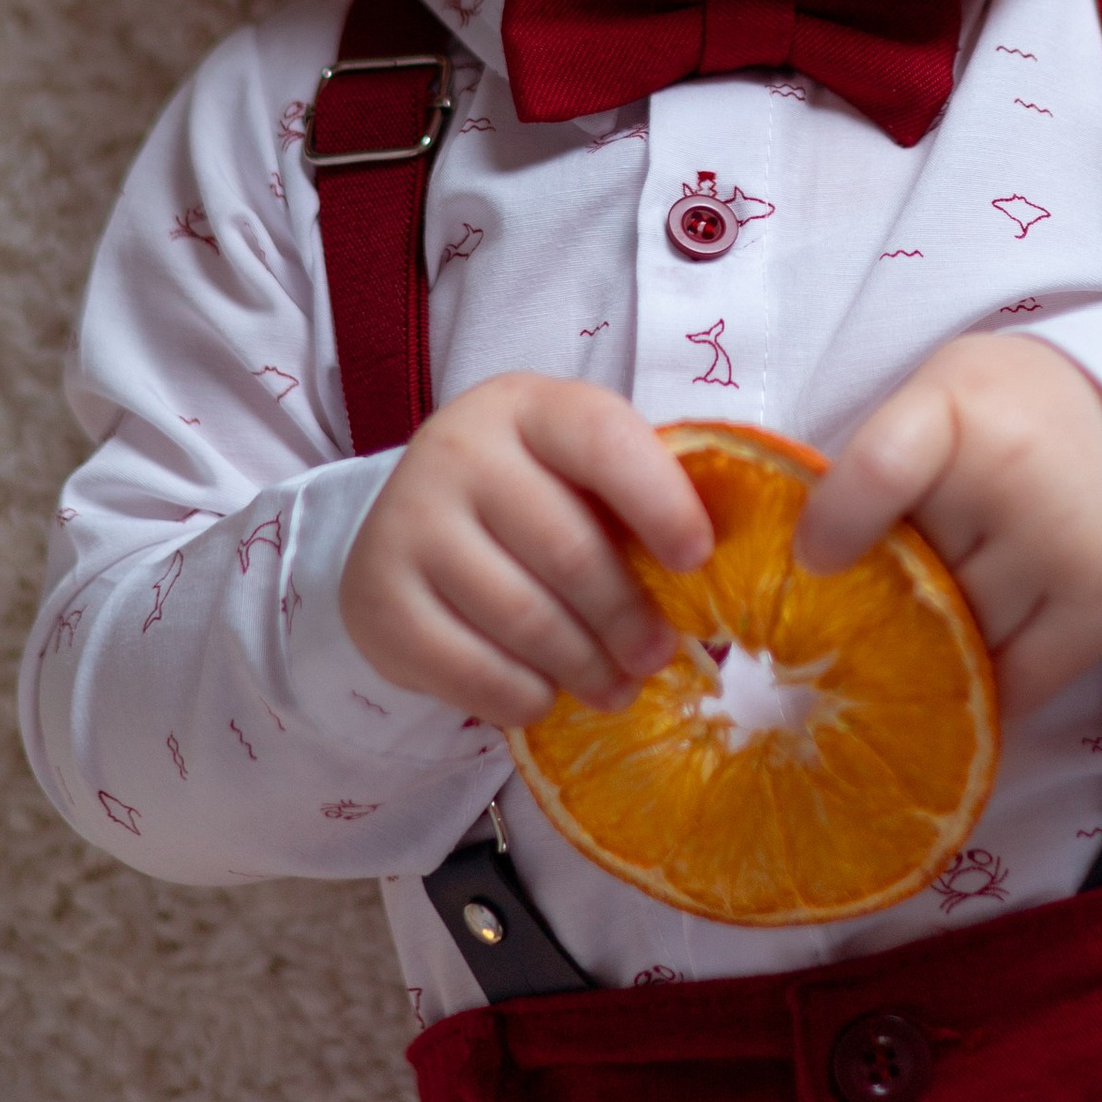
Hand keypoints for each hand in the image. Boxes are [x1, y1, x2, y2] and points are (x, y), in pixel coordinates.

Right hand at [341, 376, 713, 727]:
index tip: (698, 559)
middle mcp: (458, 451)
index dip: (659, 502)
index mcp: (526, 406)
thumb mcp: (577, 472)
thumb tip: (724, 577)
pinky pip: (470, 669)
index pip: (602, 440)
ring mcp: (408, 523)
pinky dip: (523, 694)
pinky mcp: (378, 599)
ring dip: (584, 666)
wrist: (406, 527)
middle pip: (567, 548)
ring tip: (616, 686)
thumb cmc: (528, 496)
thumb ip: (639, 500)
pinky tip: (546, 694)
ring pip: (522, 617)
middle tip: (659, 656)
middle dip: (628, 616)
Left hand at [795, 332, 1101, 722]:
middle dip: (891, 590)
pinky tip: (978, 659)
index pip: (880, 473)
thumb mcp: (942, 392)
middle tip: (891, 583)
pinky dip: (986, 684)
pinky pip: (1016, 686)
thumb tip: (811, 568)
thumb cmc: (1015, 411)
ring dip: (939, 640)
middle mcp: (1017, 479)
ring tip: (947, 610)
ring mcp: (1066, 551)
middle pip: (912, 577)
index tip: (814, 560)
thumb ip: (880, 458)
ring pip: (958, 640)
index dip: (835, 526)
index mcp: (963, 407)